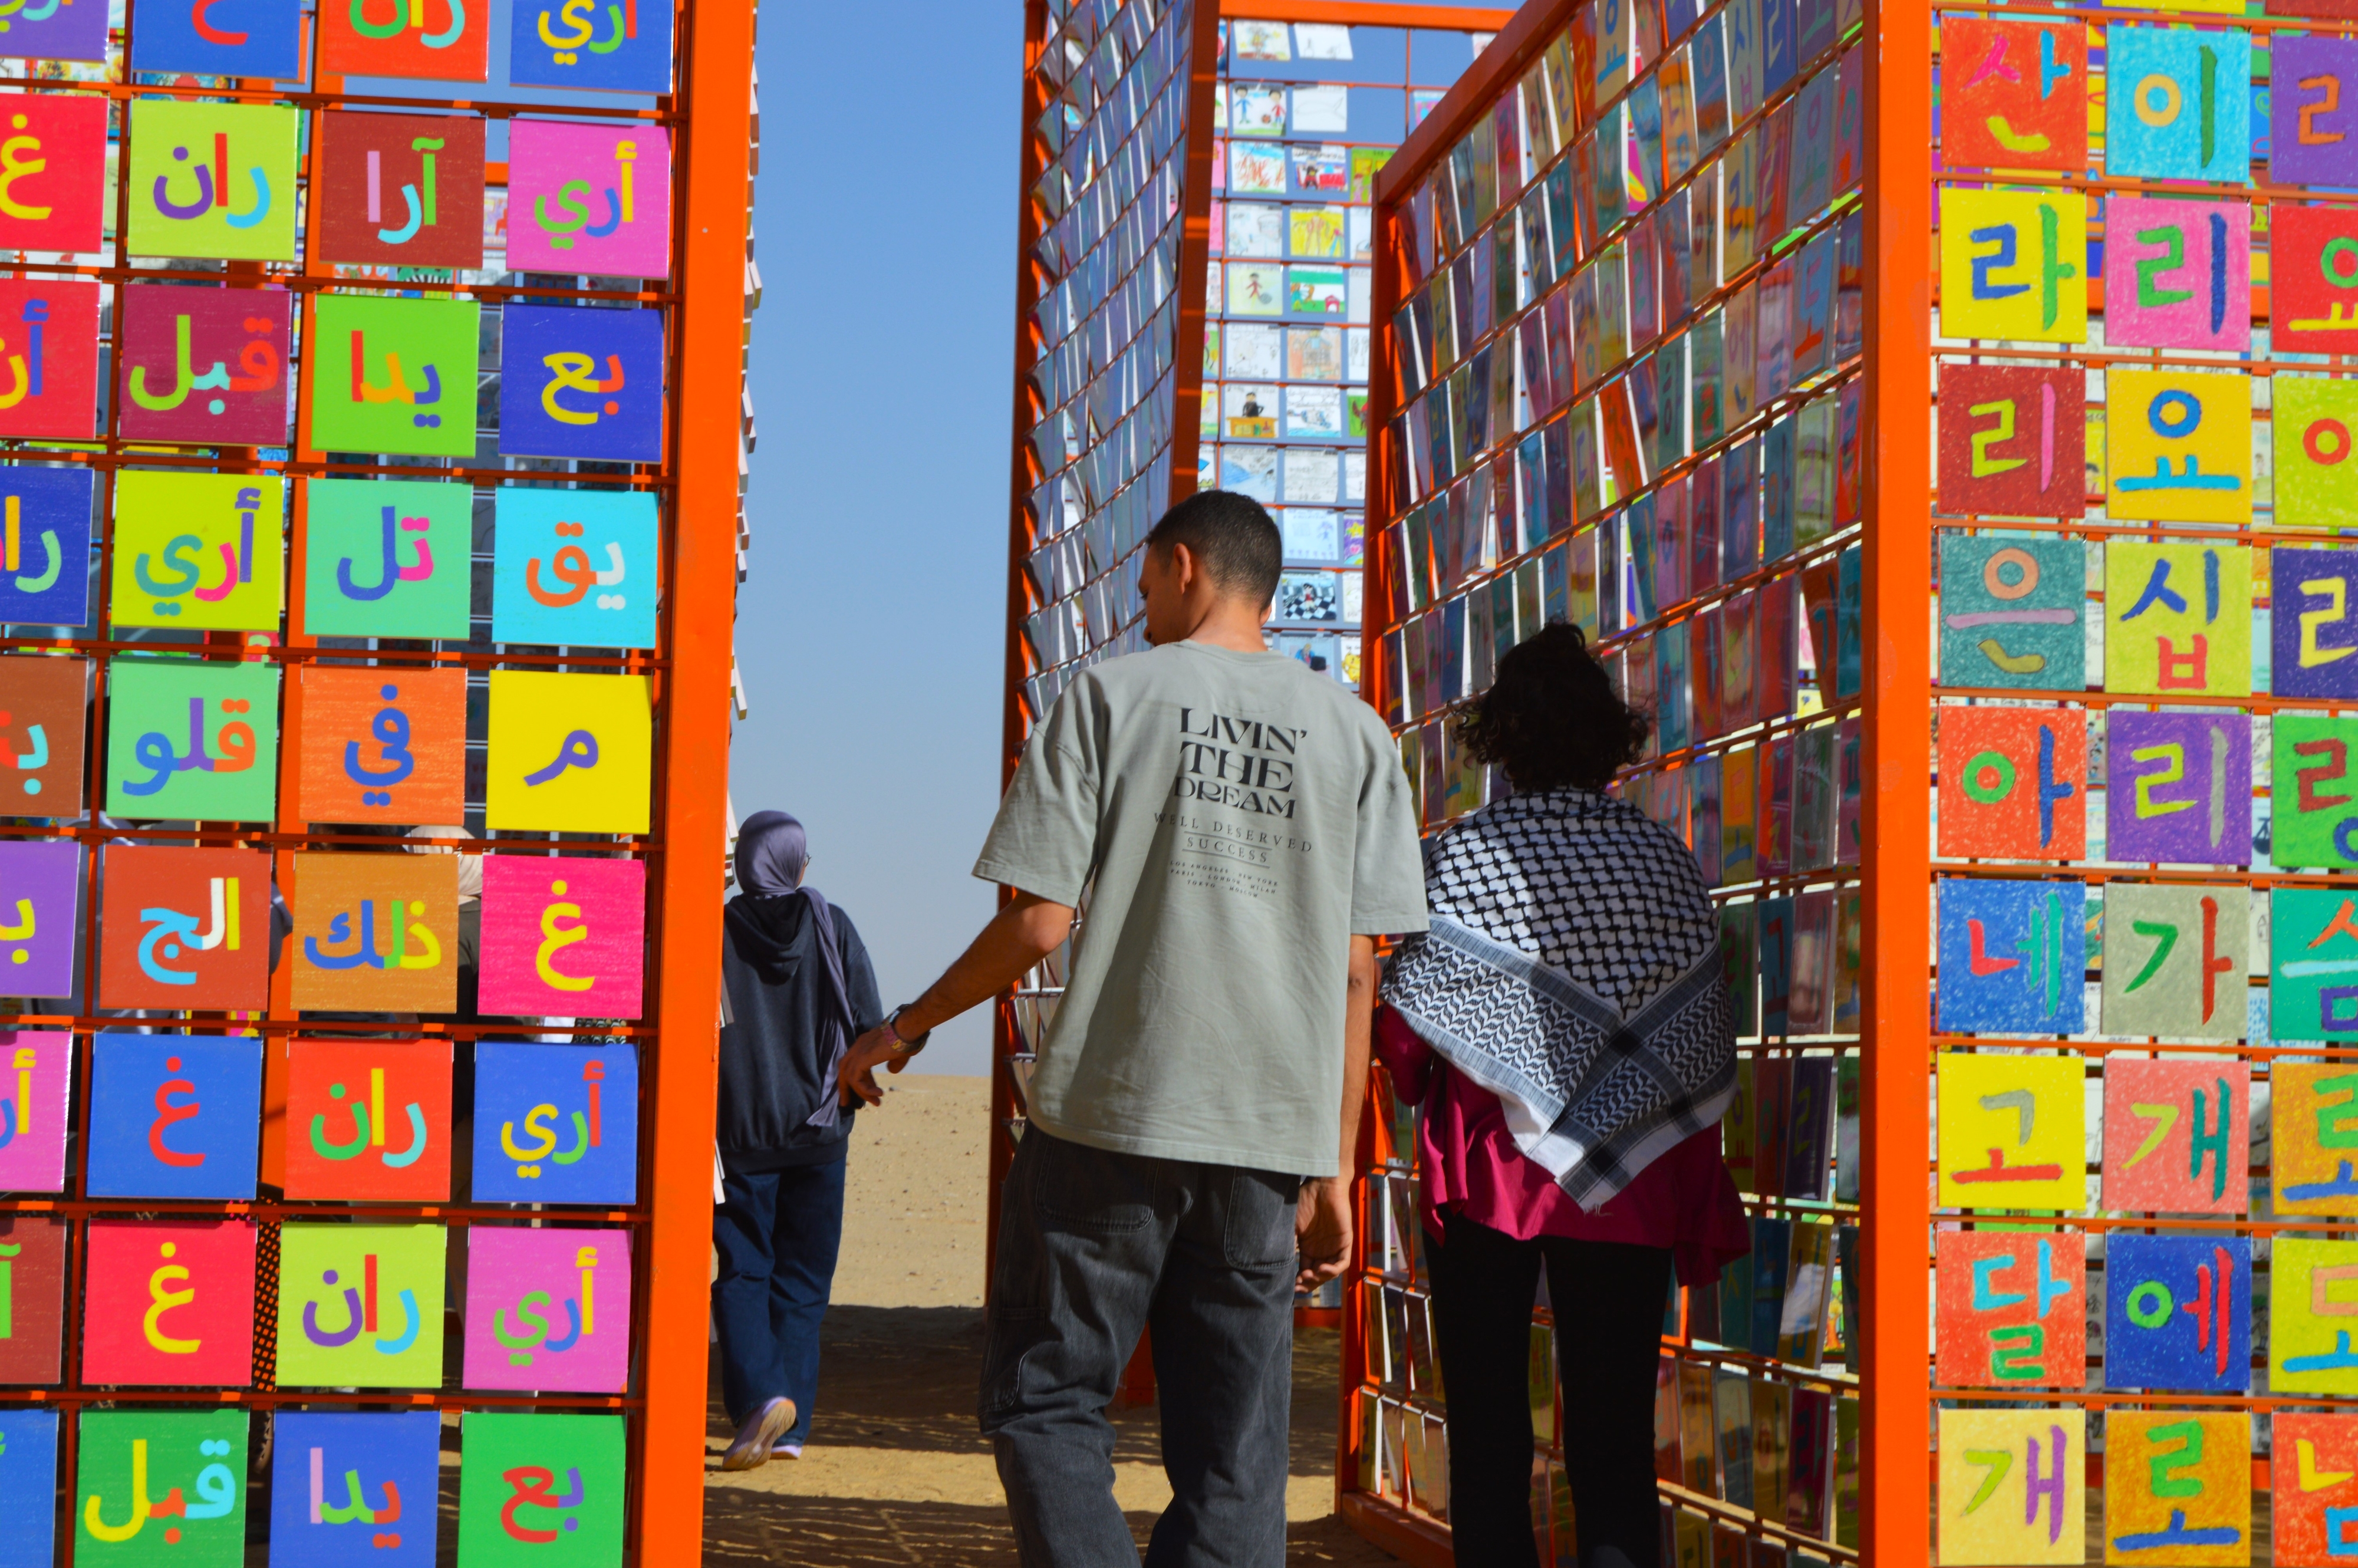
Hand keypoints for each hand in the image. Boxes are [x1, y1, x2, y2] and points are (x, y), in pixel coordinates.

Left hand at [837, 1026, 902, 1107]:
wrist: (907, 1028)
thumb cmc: (908, 1037)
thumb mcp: (900, 1054)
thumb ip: (894, 1063)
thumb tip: (892, 1071)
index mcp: (866, 1043)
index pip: (856, 1064)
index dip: (863, 1079)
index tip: (873, 1090)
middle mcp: (859, 1046)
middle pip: (844, 1069)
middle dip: (845, 1087)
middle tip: (845, 1102)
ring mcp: (858, 1052)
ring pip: (849, 1077)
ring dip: (861, 1093)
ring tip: (875, 1103)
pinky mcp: (861, 1059)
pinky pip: (855, 1080)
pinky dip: (865, 1090)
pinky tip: (878, 1093)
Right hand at [1295, 1175, 1351, 1291]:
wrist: (1322, 1186)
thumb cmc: (1304, 1201)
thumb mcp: (1291, 1226)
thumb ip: (1287, 1244)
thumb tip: (1276, 1264)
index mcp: (1308, 1248)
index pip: (1304, 1272)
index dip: (1298, 1281)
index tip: (1289, 1286)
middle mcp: (1321, 1251)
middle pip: (1316, 1277)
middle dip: (1307, 1284)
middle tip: (1298, 1285)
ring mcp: (1333, 1248)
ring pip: (1329, 1274)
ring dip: (1319, 1279)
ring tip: (1308, 1276)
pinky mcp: (1345, 1243)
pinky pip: (1342, 1263)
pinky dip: (1332, 1270)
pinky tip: (1321, 1270)